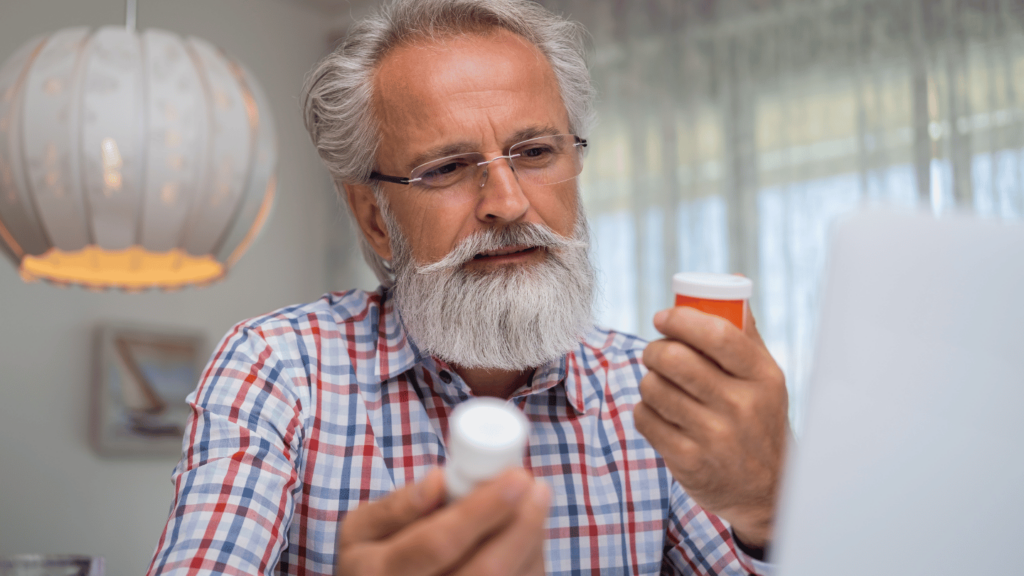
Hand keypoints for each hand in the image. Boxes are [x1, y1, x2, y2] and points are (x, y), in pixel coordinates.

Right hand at [335, 467, 550, 575]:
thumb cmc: (374, 558)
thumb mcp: (362, 530)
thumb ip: (395, 506)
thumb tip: (438, 481)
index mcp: (379, 574)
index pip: (438, 543)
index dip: (481, 509)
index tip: (516, 477)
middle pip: (485, 572)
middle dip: (521, 526)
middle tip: (538, 488)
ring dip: (531, 540)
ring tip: (533, 503)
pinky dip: (529, 560)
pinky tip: (523, 535)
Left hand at [634, 305, 788, 547]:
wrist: (767, 489)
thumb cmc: (758, 418)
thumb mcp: (765, 378)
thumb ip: (745, 332)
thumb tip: (729, 282)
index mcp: (763, 377)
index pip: (718, 334)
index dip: (681, 319)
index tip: (663, 317)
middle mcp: (742, 406)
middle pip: (675, 359)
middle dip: (655, 349)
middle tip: (656, 353)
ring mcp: (715, 437)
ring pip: (654, 388)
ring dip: (650, 382)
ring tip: (662, 387)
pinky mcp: (690, 462)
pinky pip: (645, 419)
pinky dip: (645, 411)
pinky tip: (661, 415)